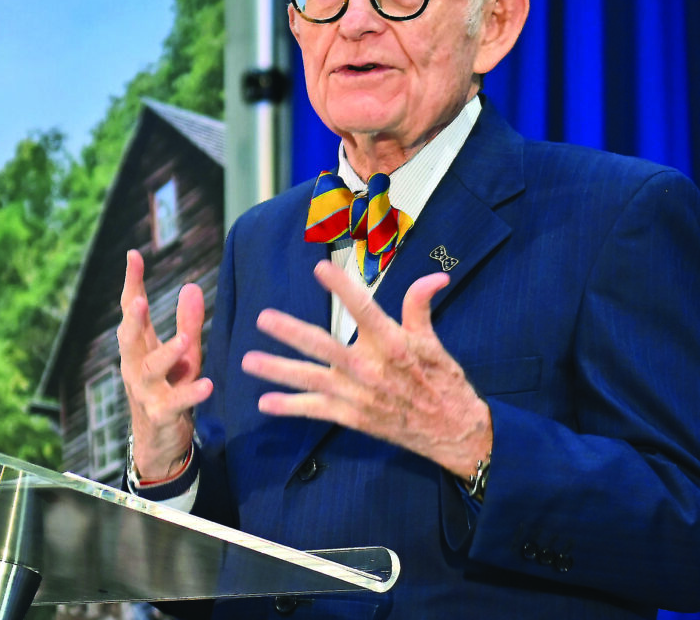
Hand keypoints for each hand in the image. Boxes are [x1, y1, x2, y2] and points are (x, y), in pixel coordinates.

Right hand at [117, 250, 212, 480]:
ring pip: (149, 370)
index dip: (132, 282)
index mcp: (139, 347)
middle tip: (139, 300)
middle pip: (129, 339)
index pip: (132, 310)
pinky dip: (190, 393)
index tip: (133, 255)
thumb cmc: (169, 389)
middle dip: (134, 319)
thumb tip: (192, 286)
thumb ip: (187, 322)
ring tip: (184, 342)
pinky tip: (207, 384)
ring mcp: (146, 392)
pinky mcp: (161, 414)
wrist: (159, 443)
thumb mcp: (182, 354)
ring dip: (166, 354)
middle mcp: (136, 366)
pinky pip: (174, 402)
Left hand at [242, 260, 491, 477]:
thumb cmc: (443, 381)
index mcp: (391, 343)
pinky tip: (265, 402)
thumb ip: (420, 306)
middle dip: (291, 332)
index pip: (363, 309)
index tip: (320, 268)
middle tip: (263, 318)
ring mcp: (357, 395)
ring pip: (310, 379)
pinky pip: (315, 411)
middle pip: (323, 346)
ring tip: (248, 361)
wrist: (451, 430)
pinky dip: (289, 407)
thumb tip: (435, 276)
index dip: (342, 287)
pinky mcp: (352, 417)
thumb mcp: (433, 341)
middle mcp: (369, 368)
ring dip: (277, 369)